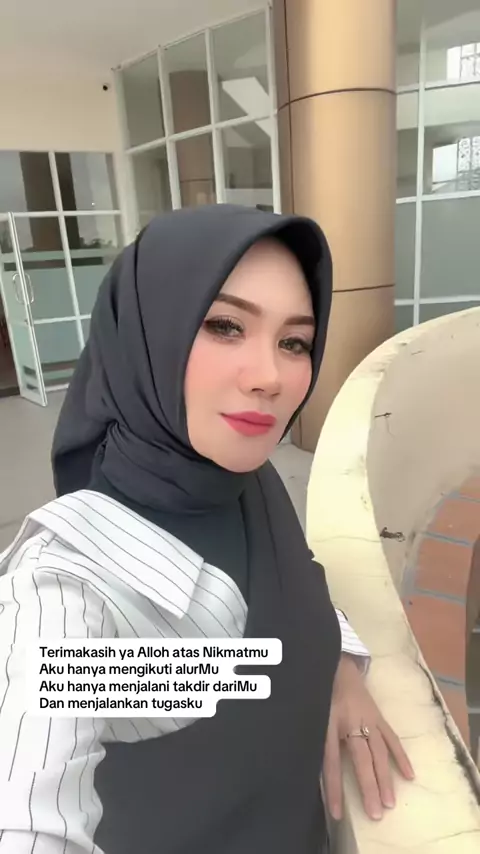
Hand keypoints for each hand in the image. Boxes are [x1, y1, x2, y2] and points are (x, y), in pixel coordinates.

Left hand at [323, 654, 414, 820]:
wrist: (336, 663)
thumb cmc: (319, 692)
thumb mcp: (310, 713)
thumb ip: (312, 737)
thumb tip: (306, 769)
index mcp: (329, 723)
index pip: (331, 761)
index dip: (333, 787)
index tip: (337, 812)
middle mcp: (350, 721)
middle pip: (361, 758)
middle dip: (368, 787)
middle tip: (375, 813)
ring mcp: (367, 718)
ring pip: (379, 751)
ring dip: (386, 777)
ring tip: (391, 802)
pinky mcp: (378, 715)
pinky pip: (391, 737)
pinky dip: (401, 756)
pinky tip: (410, 775)